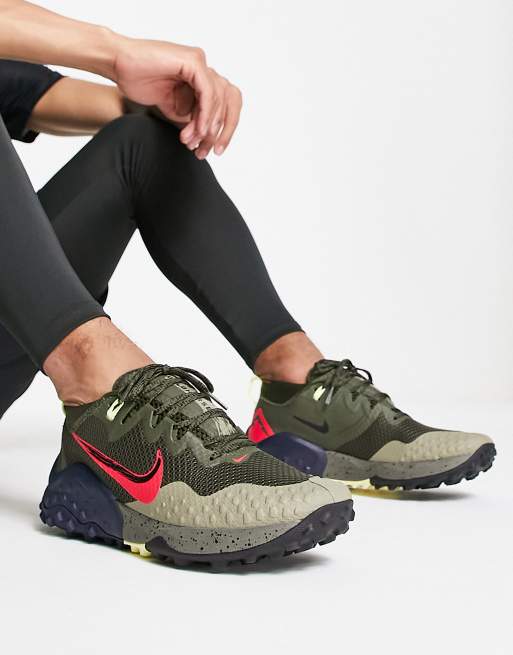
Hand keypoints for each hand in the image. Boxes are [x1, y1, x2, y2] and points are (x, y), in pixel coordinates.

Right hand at [113, 37, 241, 157]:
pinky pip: (208, 92)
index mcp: (201, 77)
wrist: (118, 64)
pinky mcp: (193, 61)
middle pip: (229, 102)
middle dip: (219, 132)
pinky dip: (204, 114)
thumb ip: (191, 118)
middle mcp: (204, 68)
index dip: (222, 130)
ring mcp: (200, 62)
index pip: (225, 105)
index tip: (210, 151)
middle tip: (205, 152)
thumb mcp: (172, 107)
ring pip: (219, 99)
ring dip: (207, 125)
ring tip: (193, 142)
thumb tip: (206, 136)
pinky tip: (197, 130)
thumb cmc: (139, 80)